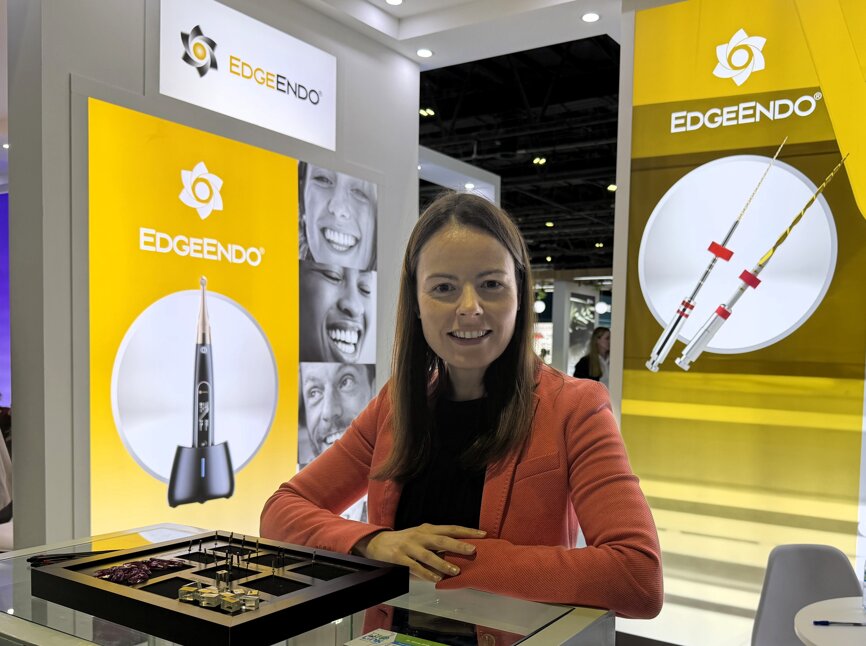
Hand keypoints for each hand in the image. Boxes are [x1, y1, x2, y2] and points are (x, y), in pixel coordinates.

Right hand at [353, 524, 484, 581]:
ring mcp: (409, 546)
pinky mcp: (400, 557)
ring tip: (455, 571)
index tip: (483, 534)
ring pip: (428, 555)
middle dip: (458, 545)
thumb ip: (437, 540)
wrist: (378, 542)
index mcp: (428, 528)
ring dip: (443, 564)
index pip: (451, 528)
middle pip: (441, 539)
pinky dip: (426, 574)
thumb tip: (460, 549)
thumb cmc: (405, 540)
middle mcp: (420, 535)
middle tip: (472, 550)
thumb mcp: (421, 535)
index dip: (467, 531)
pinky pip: (415, 567)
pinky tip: (436, 580)